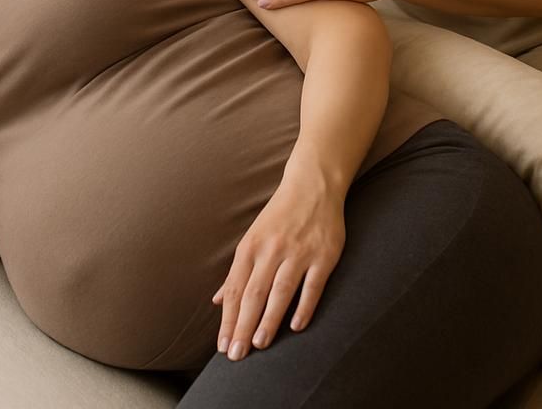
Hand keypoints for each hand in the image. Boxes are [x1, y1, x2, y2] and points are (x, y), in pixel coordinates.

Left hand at [211, 171, 344, 361]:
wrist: (312, 185)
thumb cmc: (279, 216)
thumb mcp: (252, 238)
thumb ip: (236, 272)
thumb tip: (218, 300)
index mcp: (251, 247)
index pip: (235, 289)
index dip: (228, 320)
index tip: (223, 346)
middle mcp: (272, 250)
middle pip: (253, 294)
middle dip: (242, 326)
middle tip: (236, 355)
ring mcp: (298, 252)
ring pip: (280, 291)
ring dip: (269, 319)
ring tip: (259, 345)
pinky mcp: (323, 255)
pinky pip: (312, 285)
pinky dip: (304, 307)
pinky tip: (296, 327)